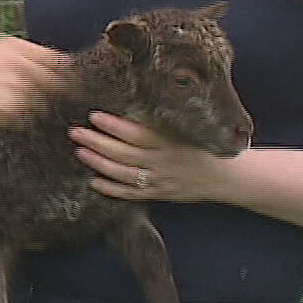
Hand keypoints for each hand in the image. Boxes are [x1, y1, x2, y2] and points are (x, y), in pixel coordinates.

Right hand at [0, 35, 69, 125]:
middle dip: (58, 96)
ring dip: (33, 111)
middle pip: (56, 84)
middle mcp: (19, 64)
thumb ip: (18, 55)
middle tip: (56, 106)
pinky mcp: (7, 110)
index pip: (59, 60)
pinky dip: (16, 123)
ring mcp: (15, 88)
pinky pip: (24, 121)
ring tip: (10, 111)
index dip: (66, 74)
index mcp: (15, 47)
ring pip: (41, 105)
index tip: (68, 84)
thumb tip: (47, 64)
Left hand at [72, 110, 233, 203]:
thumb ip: (160, 123)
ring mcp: (160, 180)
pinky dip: (111, 189)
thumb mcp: (186, 128)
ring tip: (80, 151)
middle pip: (123, 153)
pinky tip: (94, 181)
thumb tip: (129, 107)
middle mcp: (164, 161)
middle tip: (75, 132)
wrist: (227, 176)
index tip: (94, 116)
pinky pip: (131, 194)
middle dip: (96, 142)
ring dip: (98, 163)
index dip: (113, 125)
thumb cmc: (204, 146)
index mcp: (170, 141)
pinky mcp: (160, 195)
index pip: (136, 132)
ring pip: (123, 174)